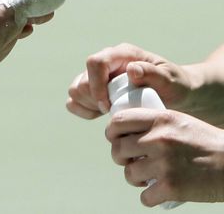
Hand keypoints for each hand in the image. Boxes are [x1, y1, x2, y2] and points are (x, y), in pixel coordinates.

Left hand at [0, 0, 65, 79]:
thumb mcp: (7, 15)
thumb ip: (24, 7)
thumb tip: (42, 3)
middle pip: (21, 8)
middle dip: (36, 7)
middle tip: (51, 6)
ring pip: (17, 22)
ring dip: (31, 18)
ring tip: (44, 17)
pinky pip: (12, 35)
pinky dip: (22, 31)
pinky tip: (28, 31)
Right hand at [66, 43, 194, 118]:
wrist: (173, 95)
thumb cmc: (174, 85)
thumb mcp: (170, 80)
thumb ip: (153, 74)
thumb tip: (131, 70)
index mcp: (122, 54)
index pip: (95, 62)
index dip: (96, 85)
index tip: (108, 106)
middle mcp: (105, 62)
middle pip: (81, 81)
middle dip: (95, 100)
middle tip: (116, 110)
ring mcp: (96, 76)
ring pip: (75, 91)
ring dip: (89, 106)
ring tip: (111, 111)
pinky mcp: (91, 90)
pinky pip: (73, 101)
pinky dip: (84, 111)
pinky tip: (102, 114)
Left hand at [106, 108, 223, 205]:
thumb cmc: (206, 143)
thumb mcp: (179, 121)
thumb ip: (153, 125)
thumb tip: (123, 134)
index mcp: (160, 119)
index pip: (117, 122)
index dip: (111, 133)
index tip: (116, 140)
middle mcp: (158, 139)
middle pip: (117, 150)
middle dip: (121, 158)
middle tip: (132, 162)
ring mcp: (164, 164)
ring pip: (129, 174)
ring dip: (136, 179)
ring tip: (149, 177)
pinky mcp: (171, 187)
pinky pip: (144, 197)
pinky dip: (150, 198)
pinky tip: (159, 192)